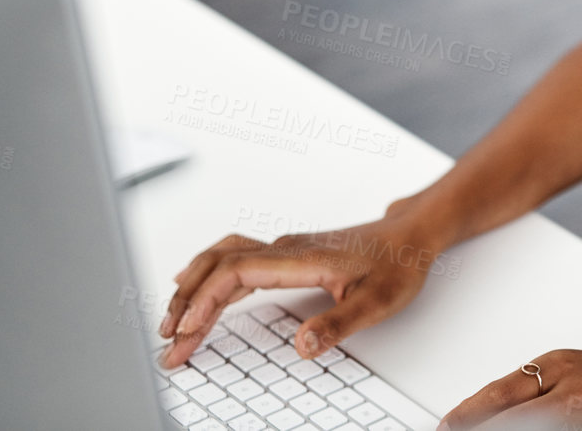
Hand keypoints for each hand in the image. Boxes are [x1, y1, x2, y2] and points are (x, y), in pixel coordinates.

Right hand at [157, 211, 443, 368]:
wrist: (414, 234)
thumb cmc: (399, 264)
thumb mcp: (378, 301)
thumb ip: (339, 325)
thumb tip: (301, 347)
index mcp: (301, 259)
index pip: (235, 273)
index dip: (204, 302)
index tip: (185, 333)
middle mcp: (286, 249)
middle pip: (218, 265)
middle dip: (186, 301)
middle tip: (166, 341)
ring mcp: (285, 249)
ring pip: (223, 259)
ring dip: (193, 287)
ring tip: (172, 323)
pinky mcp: (288, 255)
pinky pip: (235, 260)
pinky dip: (209, 277)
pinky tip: (197, 290)